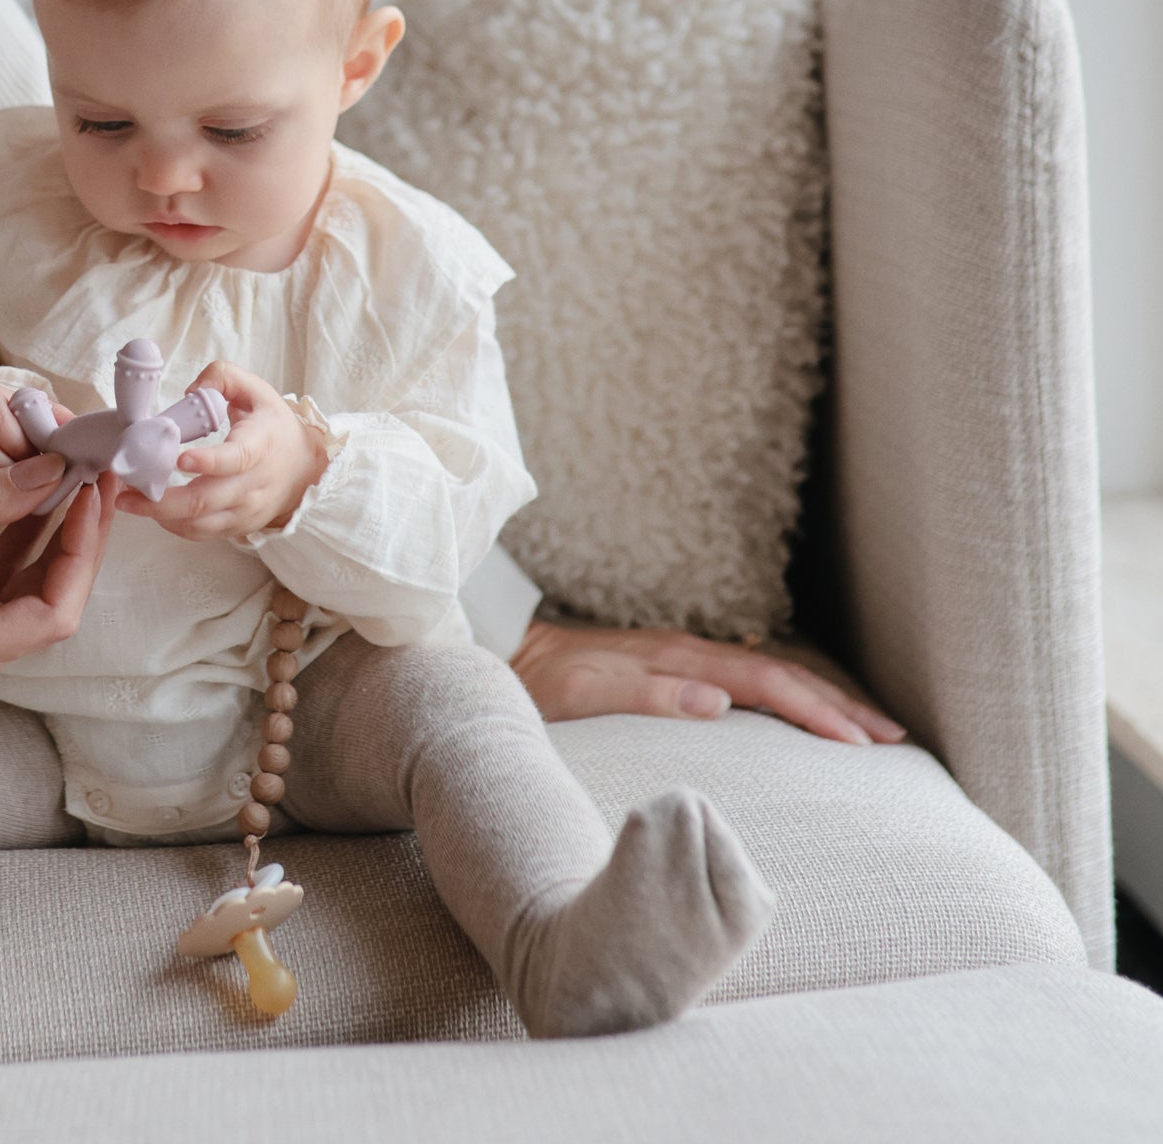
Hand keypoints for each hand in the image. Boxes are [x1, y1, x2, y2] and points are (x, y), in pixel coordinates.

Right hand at [0, 455, 112, 697]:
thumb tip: (46, 471)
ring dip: (51, 537)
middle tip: (91, 476)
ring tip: (71, 479)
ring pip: (27, 592)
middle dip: (76, 540)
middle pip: (50, 603)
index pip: (53, 610)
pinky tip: (30, 498)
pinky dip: (17, 544)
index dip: (83, 549)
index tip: (91, 490)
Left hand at [118, 360, 328, 541]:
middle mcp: (253, 483)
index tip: (177, 460)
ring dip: (160, 516)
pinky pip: (201, 533)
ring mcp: (245, 510)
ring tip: (128, 502)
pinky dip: (173, 525)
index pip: (236, 458)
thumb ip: (222, 377)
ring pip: (199, 523)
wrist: (303, 468)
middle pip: (206, 501)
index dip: (208, 461)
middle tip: (125, 493)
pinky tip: (152, 510)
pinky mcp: (237, 527)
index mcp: (260, 444)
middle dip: (161, 501)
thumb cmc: (272, 426)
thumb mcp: (255, 389)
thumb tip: (190, 392)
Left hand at [510, 619, 907, 746]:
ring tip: (868, 728)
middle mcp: (688, 654)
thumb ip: (649, 694)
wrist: (504, 652)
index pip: (765, 683)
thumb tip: (720, 700)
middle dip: (838, 704)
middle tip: (892, 737)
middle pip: (780, 674)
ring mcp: (682, 660)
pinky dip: (786, 695)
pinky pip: (746, 680)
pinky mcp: (672, 670)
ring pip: (768, 675)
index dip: (816, 711)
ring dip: (820, 698)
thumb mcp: (587, 691)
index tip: (861, 742)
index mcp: (679, 660)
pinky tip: (799, 712)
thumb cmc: (542, 682)